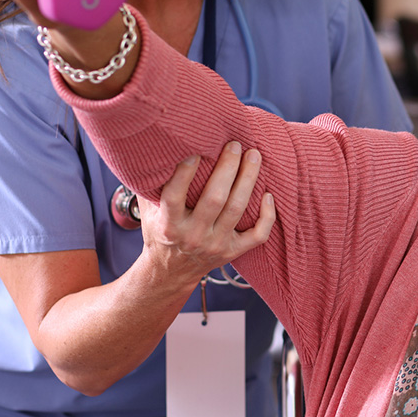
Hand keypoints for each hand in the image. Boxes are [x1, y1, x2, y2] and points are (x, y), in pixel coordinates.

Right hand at [137, 141, 276, 284]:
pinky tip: (268, 195)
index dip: (184, 173)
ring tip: (254, 156)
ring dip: (248, 180)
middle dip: (227, 169)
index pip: (174, 196)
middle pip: (214, 199)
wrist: (171, 272)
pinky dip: (267, 216)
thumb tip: (159, 150)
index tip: (196, 150)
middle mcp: (193, 236)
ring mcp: (215, 245)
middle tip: (235, 144)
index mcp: (169, 225)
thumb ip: (152, 186)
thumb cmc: (161, 231)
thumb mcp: (149, 212)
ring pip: (237, 210)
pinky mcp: (233, 252)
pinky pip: (257, 235)